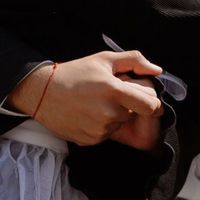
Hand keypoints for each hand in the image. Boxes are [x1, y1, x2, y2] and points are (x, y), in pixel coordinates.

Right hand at [8, 50, 164, 146]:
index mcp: (115, 91)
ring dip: (112, 116)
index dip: (151, 104)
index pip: (151, 107)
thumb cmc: (74, 73)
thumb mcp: (104, 59)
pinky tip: (85, 114)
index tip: (144, 100)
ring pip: (118, 125)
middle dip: (125, 106)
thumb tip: (157, 70)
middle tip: (107, 95)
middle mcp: (109, 113)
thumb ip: (134, 61)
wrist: (42, 92)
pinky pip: (104, 135)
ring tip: (92, 104)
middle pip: (132, 114)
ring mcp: (99, 129)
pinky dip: (99, 126)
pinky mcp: (90, 140)